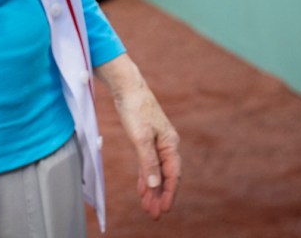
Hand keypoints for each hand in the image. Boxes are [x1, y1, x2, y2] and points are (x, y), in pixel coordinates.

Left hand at [98, 54, 180, 219]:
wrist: (127, 87)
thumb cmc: (136, 109)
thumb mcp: (141, 138)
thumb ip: (148, 162)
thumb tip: (155, 185)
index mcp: (170, 144)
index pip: (173, 175)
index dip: (169, 193)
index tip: (164, 210)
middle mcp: (167, 145)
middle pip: (165, 176)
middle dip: (160, 195)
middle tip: (153, 214)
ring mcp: (156, 142)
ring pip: (156, 171)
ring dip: (152, 189)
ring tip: (147, 206)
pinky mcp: (146, 139)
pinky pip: (148, 164)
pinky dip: (145, 177)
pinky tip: (142, 188)